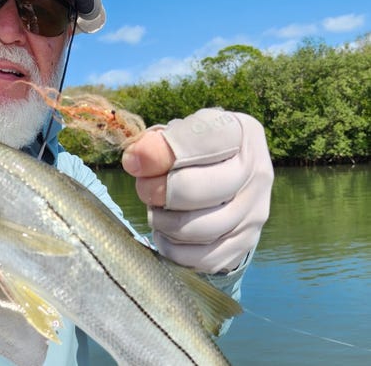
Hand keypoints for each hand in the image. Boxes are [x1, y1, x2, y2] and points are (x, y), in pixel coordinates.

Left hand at [122, 108, 272, 273]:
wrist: (224, 178)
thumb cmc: (192, 153)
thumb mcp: (175, 135)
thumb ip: (155, 143)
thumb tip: (136, 160)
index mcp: (240, 132)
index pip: (197, 141)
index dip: (157, 154)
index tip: (133, 161)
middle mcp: (257, 171)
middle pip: (194, 190)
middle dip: (156, 192)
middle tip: (144, 189)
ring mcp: (255, 210)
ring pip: (198, 229)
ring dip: (165, 224)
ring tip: (158, 212)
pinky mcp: (247, 243)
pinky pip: (203, 258)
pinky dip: (175, 249)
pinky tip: (168, 234)